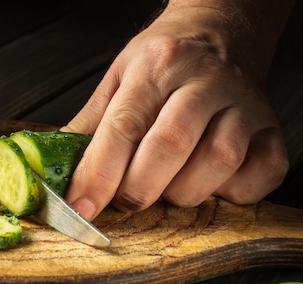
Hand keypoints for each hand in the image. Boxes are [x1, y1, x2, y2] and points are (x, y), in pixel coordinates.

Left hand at [63, 1, 290, 220]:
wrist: (221, 30)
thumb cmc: (164, 60)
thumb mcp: (118, 78)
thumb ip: (89, 125)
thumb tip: (56, 170)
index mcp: (156, 67)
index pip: (123, 127)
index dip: (98, 175)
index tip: (81, 207)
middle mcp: (203, 82)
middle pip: (170, 145)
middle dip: (139, 189)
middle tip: (126, 200)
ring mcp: (244, 104)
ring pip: (218, 161)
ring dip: (185, 191)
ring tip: (169, 186)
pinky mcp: (272, 128)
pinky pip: (262, 173)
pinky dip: (234, 193)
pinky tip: (211, 184)